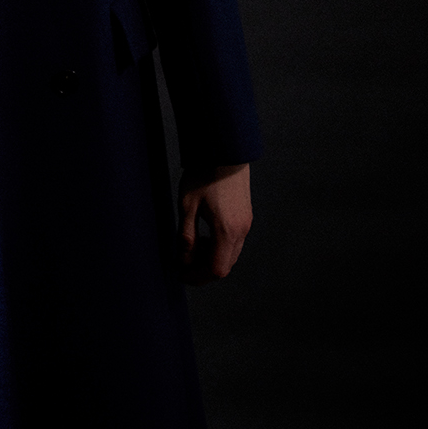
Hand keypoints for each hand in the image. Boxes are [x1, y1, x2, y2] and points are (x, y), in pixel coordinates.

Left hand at [179, 164, 251, 284]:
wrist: (224, 151)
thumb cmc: (203, 175)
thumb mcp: (187, 206)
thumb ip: (186, 236)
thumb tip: (184, 259)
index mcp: (226, 231)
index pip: (216, 270)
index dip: (198, 277)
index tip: (181, 274)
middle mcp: (241, 231)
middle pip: (225, 265)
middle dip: (203, 270)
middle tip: (183, 263)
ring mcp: (246, 224)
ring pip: (230, 254)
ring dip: (212, 257)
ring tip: (193, 245)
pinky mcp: (246, 216)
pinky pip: (234, 242)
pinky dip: (219, 246)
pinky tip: (205, 234)